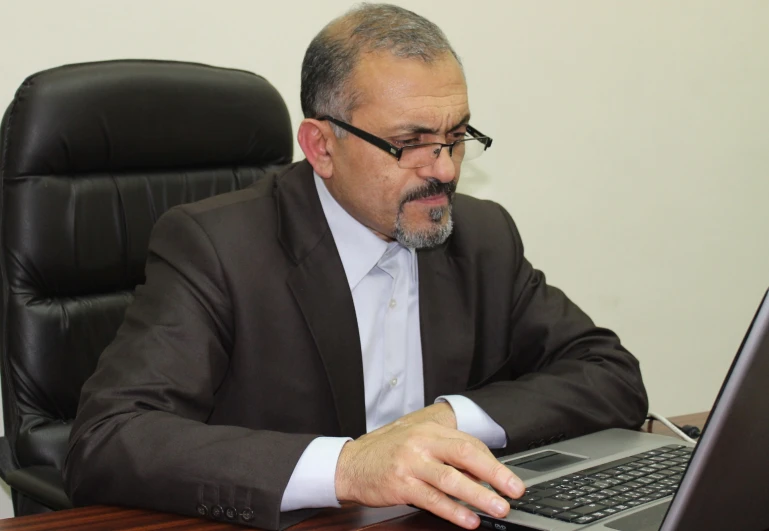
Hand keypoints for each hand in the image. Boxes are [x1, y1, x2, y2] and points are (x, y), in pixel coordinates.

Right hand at [334, 406, 524, 528]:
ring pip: (451, 479)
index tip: (510, 479)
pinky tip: (469, 519)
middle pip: (465, 455)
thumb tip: (481, 471)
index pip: (469, 443)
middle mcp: (422, 443)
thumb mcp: (416, 442)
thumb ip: (445, 452)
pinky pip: (432, 499)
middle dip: (495, 474)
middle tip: (515, 490)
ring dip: (479, 495)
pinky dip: (453, 511)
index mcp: (429, 430)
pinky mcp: (401, 484)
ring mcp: (411, 463)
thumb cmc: (386, 453)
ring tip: (499, 508)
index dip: (493, 463)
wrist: (350, 463)